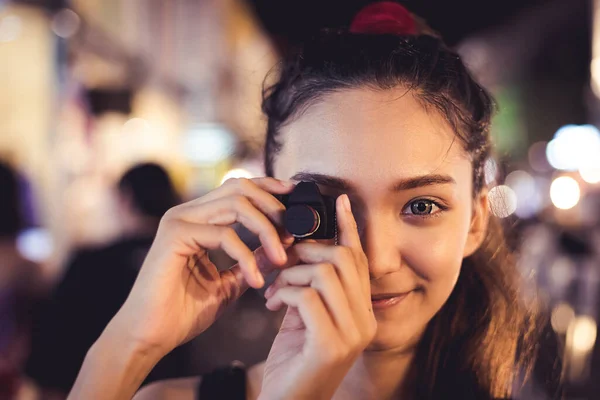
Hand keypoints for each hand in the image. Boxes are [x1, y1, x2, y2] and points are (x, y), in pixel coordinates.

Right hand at [106, 177, 296, 357]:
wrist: (149, 336)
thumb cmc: (183, 312)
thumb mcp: (229, 284)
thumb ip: (252, 261)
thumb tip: (282, 246)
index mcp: (198, 219)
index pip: (238, 188)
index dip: (269, 188)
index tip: (296, 198)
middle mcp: (187, 213)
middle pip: (240, 187)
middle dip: (273, 205)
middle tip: (293, 232)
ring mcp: (178, 220)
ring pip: (236, 205)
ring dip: (267, 230)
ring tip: (282, 257)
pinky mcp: (174, 235)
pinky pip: (224, 235)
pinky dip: (247, 257)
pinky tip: (257, 280)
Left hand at [259, 194, 376, 399]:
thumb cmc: (293, 359)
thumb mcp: (304, 316)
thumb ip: (310, 285)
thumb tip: (301, 248)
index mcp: (361, 311)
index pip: (360, 260)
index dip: (349, 227)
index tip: (339, 200)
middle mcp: (365, 321)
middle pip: (345, 259)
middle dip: (308, 251)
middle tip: (281, 260)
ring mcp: (352, 334)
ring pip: (326, 273)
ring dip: (291, 274)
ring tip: (274, 290)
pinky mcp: (331, 345)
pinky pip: (307, 296)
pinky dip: (284, 293)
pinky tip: (273, 306)